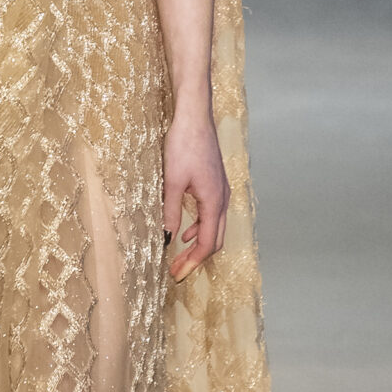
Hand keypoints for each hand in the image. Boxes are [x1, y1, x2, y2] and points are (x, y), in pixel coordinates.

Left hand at [164, 106, 229, 279]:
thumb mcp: (172, 181)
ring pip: (214, 228)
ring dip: (198, 245)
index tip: (177, 275)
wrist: (195, 116)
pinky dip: (199, 228)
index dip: (192, 263)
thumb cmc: (184, 145)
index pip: (207, 244)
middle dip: (196, 259)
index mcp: (214, 202)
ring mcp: (221, 191)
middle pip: (214, 240)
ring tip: (179, 256)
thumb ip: (171, 211)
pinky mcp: (215, 184)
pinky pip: (211, 215)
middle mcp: (223, 199)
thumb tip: (168, 237)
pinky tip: (185, 231)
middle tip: (176, 271)